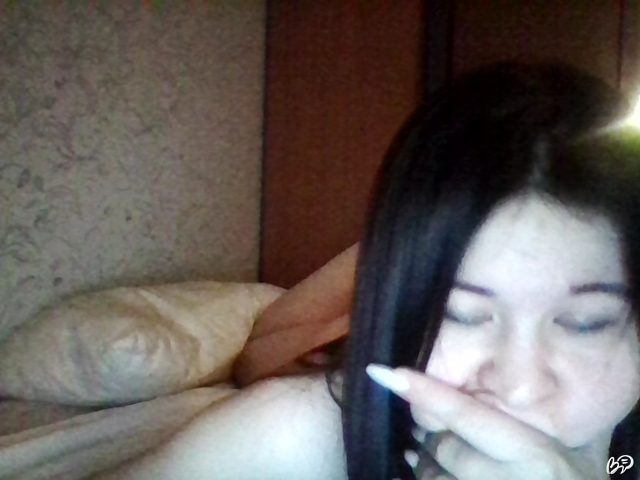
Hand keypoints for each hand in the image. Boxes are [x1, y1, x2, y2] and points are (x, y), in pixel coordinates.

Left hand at [365, 364, 606, 479]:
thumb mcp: (578, 454)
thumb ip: (536, 425)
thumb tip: (488, 393)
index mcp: (535, 454)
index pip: (467, 415)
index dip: (424, 392)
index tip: (385, 373)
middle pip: (445, 448)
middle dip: (430, 438)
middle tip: (424, 430)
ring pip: (433, 479)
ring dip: (425, 466)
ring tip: (424, 456)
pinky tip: (424, 474)